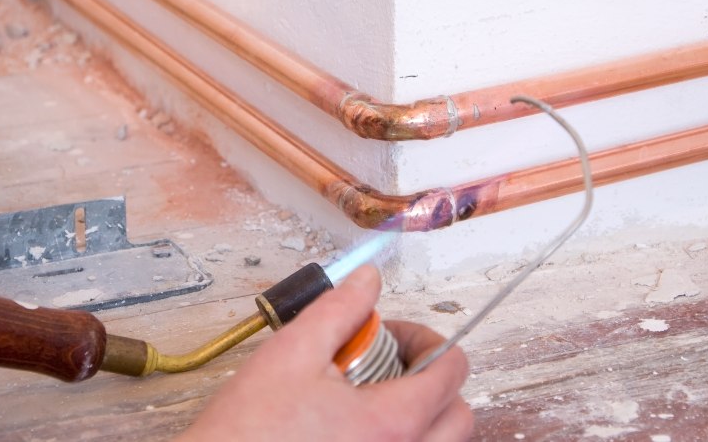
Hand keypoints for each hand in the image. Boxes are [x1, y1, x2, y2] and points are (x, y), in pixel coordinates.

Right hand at [178, 265, 472, 441]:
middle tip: (390, 364)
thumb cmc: (248, 433)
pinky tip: (362, 429)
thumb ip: (339, 310)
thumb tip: (367, 281)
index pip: (451, 372)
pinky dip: (407, 441)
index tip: (394, 335)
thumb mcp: (292, 353)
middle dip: (434, 380)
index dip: (427, 340)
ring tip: (375, 399)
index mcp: (391, 423)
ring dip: (424, 416)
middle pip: (459, 415)